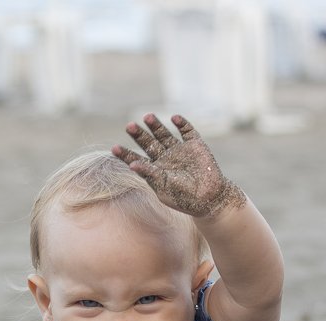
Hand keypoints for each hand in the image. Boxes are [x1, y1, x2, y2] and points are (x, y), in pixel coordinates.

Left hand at [112, 113, 245, 218]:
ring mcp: (179, 150)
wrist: (210, 198)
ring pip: (164, 133)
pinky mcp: (195, 144)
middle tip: (129, 126)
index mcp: (155, 169)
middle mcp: (165, 157)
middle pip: (148, 142)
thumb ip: (150, 174)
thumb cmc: (184, 197)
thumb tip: (132, 165)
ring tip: (147, 117)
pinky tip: (174, 118)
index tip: (115, 148)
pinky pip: (187, 130)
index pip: (136, 158)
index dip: (125, 153)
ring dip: (156, 125)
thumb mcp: (164, 187)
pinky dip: (181, 123)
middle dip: (139, 134)